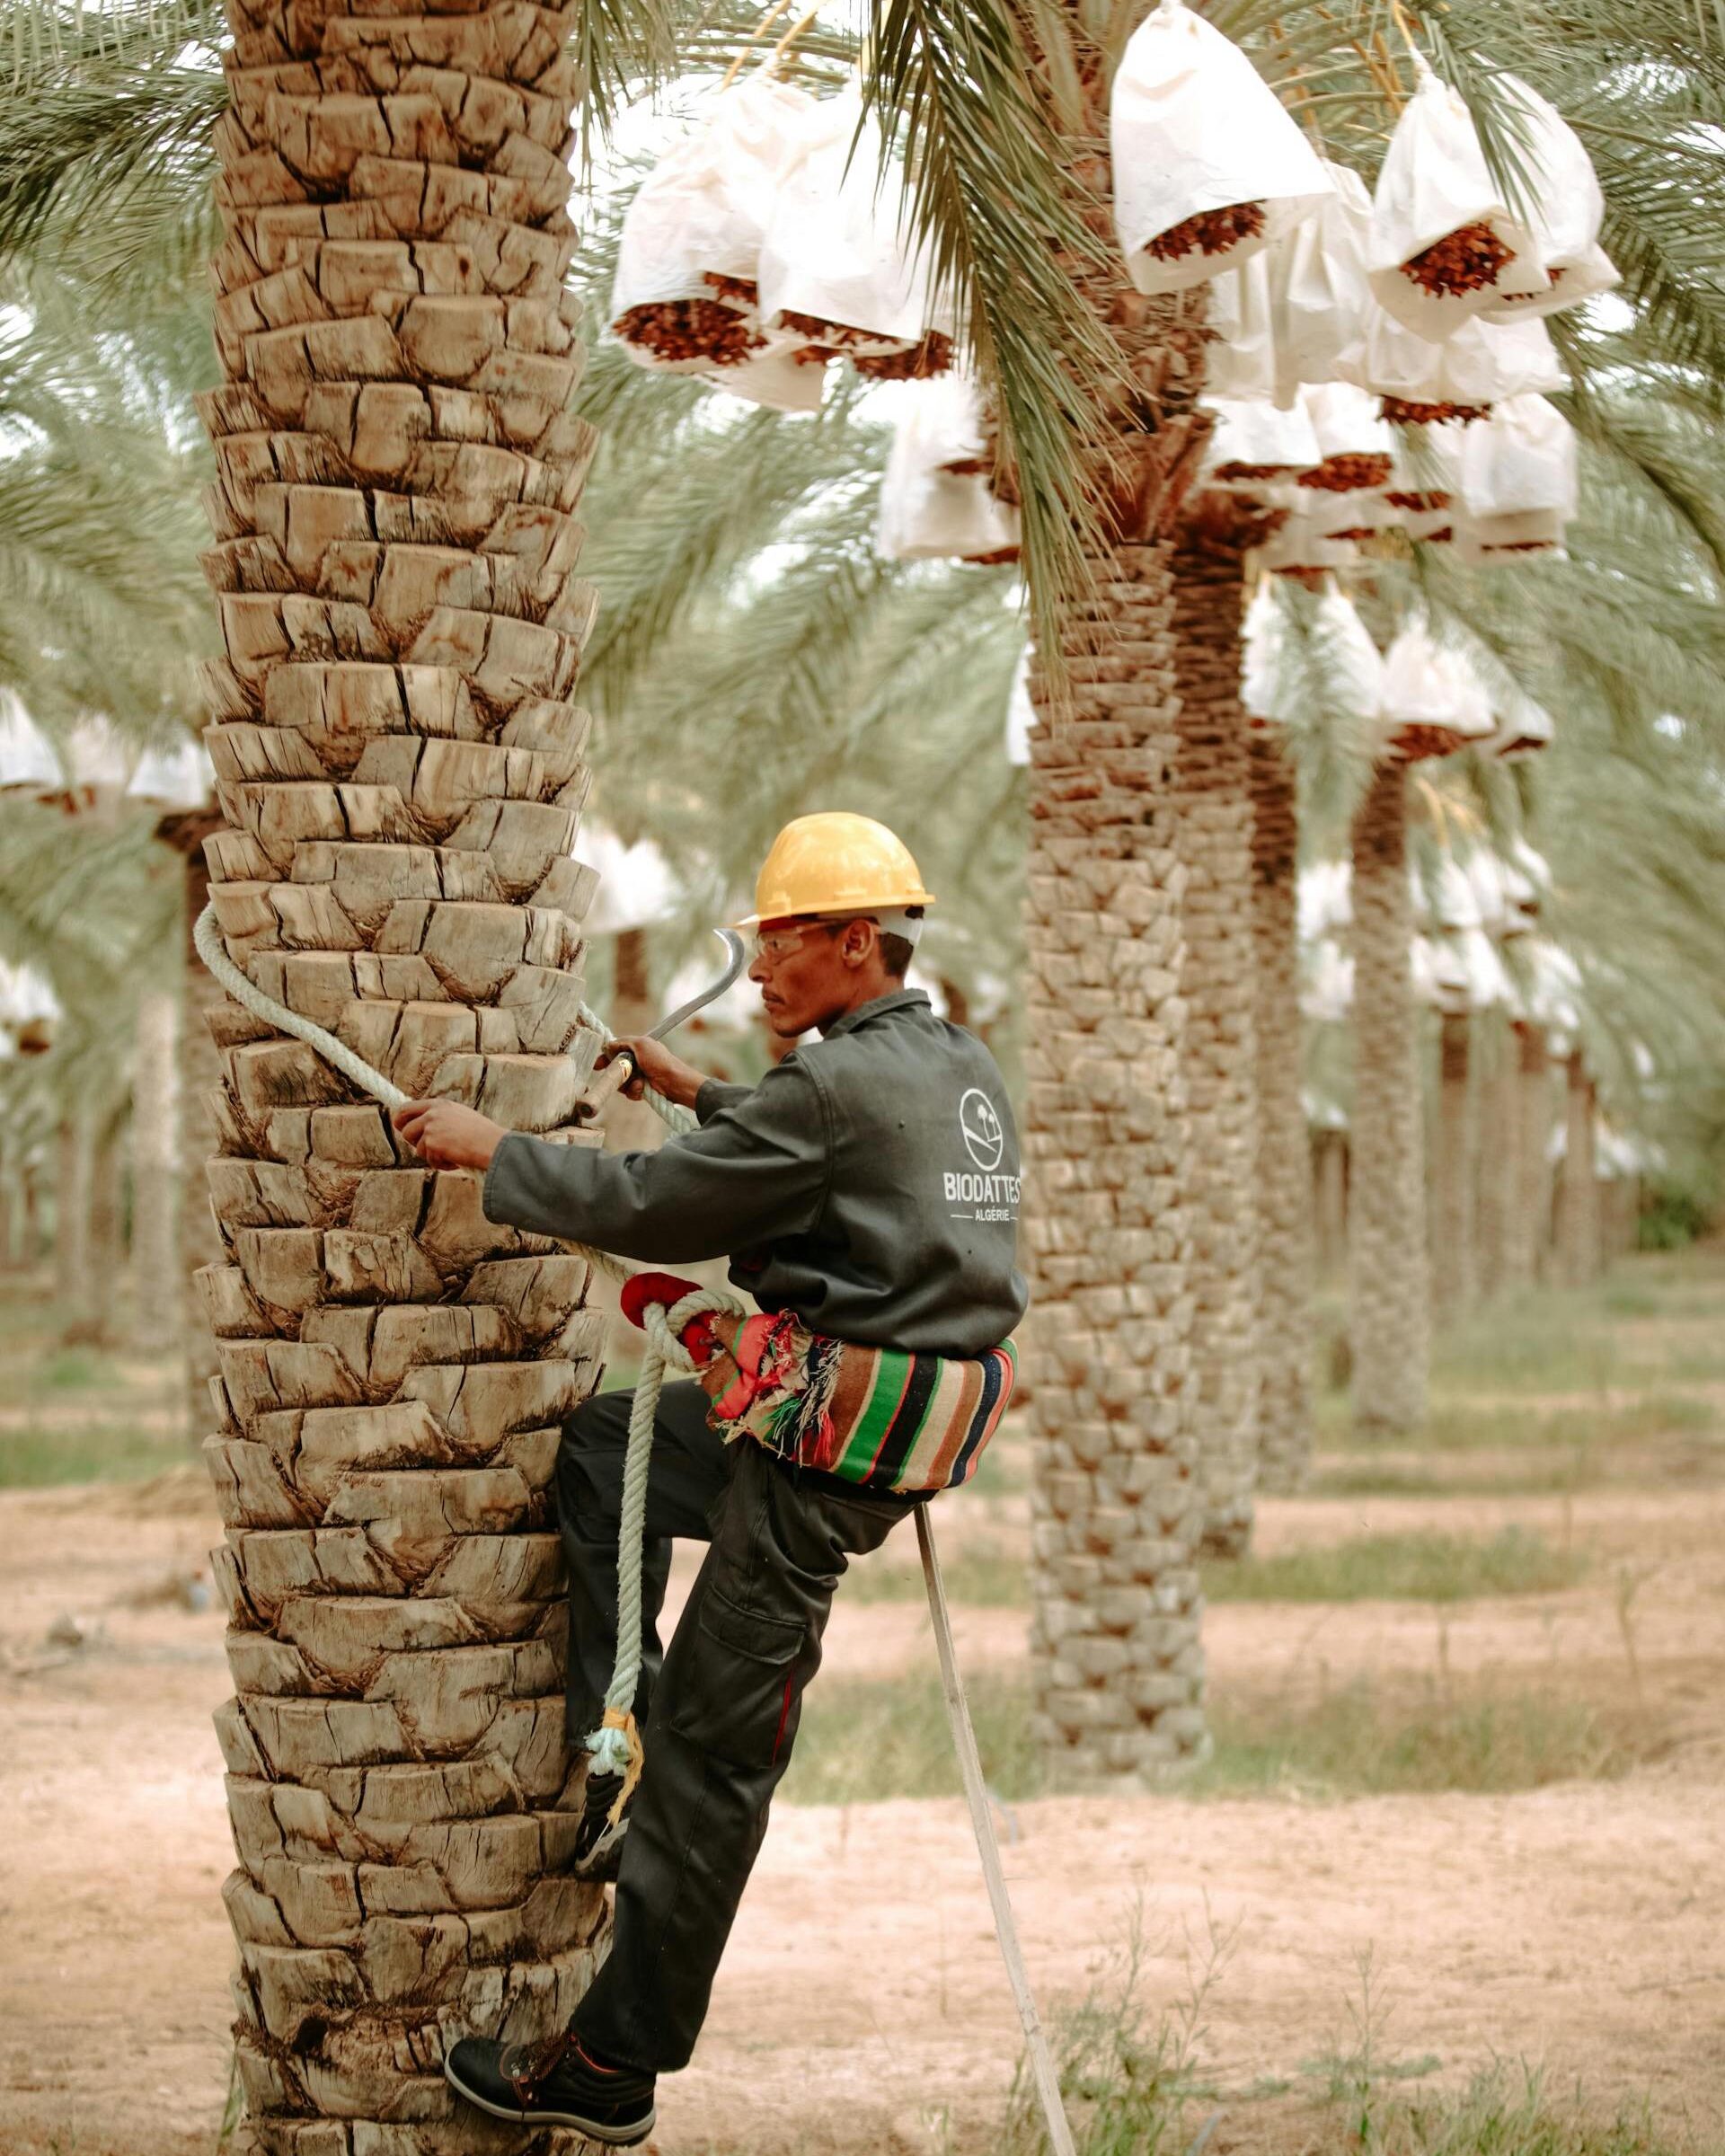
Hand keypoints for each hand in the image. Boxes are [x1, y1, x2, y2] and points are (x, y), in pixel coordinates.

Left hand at [391, 1099, 506, 1171]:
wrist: (492, 1144)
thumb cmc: (483, 1135)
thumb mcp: (460, 1117)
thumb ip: (441, 1119)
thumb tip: (424, 1131)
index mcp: (439, 1105)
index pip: (406, 1108)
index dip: (401, 1120)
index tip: (401, 1128)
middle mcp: (432, 1114)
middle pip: (405, 1129)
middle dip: (412, 1141)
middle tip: (426, 1148)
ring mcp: (431, 1128)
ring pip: (418, 1149)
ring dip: (433, 1156)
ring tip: (453, 1155)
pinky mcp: (432, 1144)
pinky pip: (430, 1161)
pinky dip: (443, 1164)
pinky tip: (458, 1160)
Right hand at [599, 1035, 708, 1109]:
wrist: (673, 1082)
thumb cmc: (660, 1060)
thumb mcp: (641, 1044)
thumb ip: (623, 1042)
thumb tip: (608, 1045)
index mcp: (638, 1049)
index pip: (616, 1052)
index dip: (606, 1058)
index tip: (597, 1065)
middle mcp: (637, 1062)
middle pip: (616, 1069)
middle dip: (617, 1074)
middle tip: (619, 1076)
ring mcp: (639, 1077)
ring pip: (621, 1083)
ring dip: (627, 1083)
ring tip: (638, 1082)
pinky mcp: (641, 1090)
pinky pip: (629, 1092)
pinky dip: (634, 1091)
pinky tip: (642, 1088)